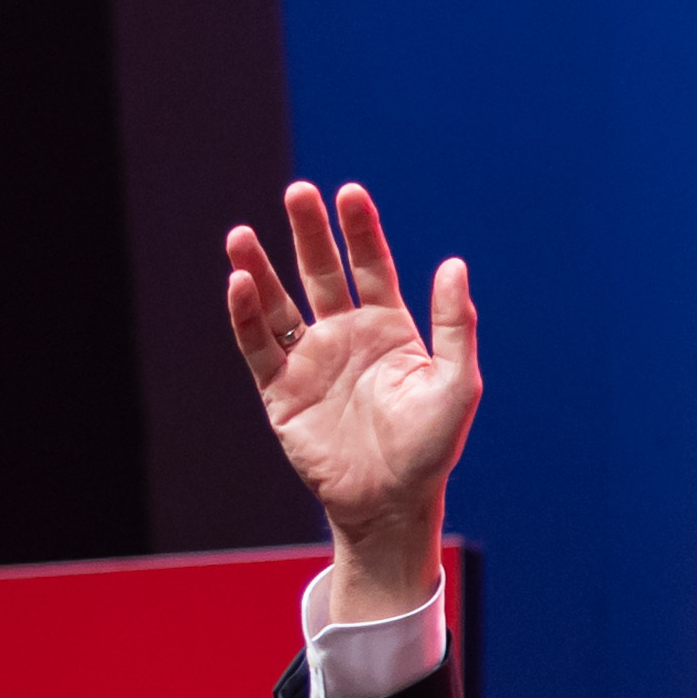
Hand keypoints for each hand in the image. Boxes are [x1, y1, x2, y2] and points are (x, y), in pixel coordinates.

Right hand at [224, 180, 480, 617]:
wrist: (390, 505)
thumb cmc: (431, 449)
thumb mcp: (457, 385)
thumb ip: (456, 326)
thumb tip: (454, 263)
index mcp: (389, 329)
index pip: (370, 265)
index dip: (359, 230)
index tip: (349, 193)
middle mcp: (346, 337)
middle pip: (322, 271)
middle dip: (308, 232)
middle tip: (297, 192)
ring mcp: (310, 361)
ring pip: (280, 303)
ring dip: (260, 268)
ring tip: (241, 234)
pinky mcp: (280, 391)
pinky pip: (258, 346)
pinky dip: (246, 316)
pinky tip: (239, 283)